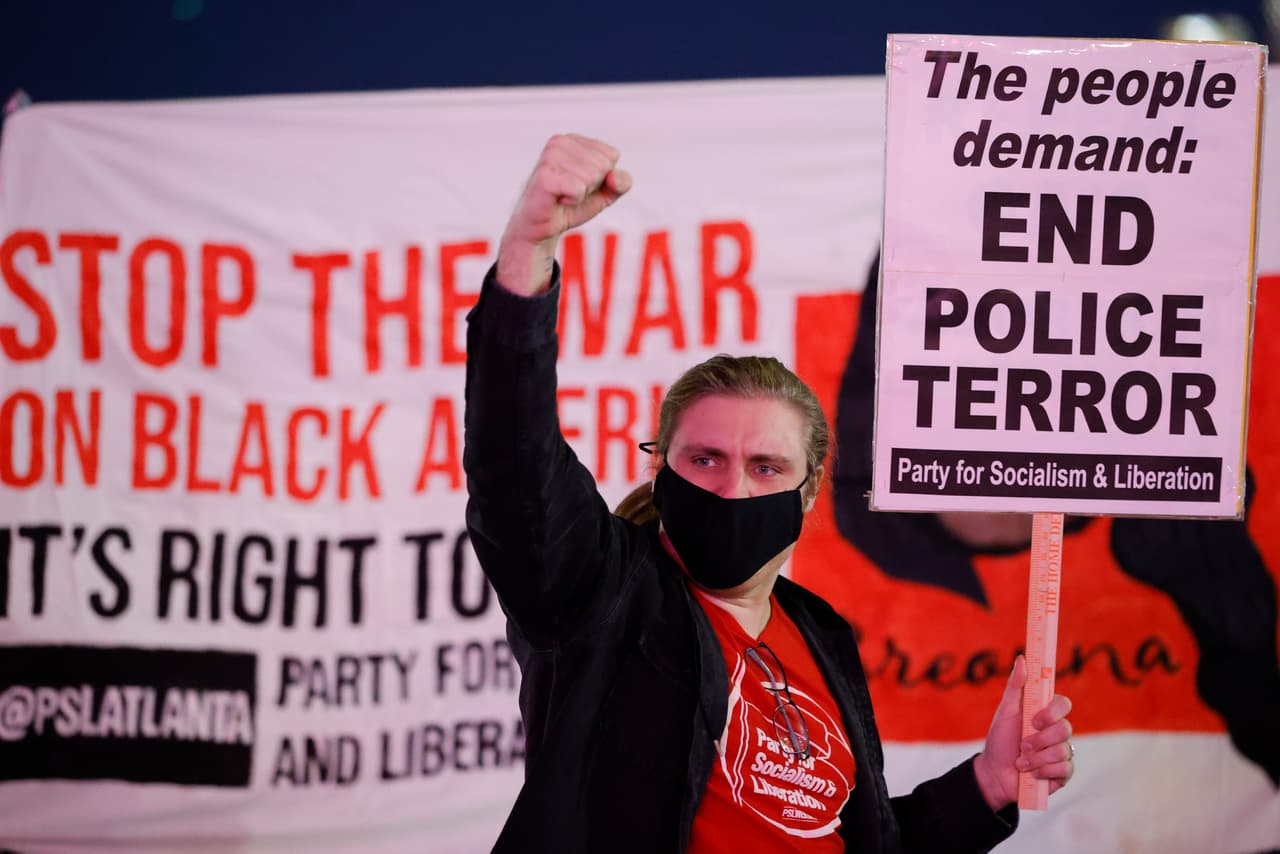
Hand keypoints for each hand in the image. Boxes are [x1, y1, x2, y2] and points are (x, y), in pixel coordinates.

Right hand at [496, 133, 631, 295]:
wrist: (542, 229)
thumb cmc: (571, 206)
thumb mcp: (605, 193)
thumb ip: (622, 183)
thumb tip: (613, 177)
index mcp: (574, 140)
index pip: (611, 155)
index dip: (602, 178)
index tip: (582, 185)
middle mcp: (561, 141)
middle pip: (603, 165)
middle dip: (592, 187)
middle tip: (570, 193)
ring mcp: (550, 156)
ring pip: (592, 176)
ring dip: (581, 194)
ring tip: (563, 196)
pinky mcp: (545, 175)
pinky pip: (578, 188)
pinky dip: (573, 201)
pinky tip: (558, 200)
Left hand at [972, 655, 1074, 810]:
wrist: (995, 774)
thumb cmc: (1000, 740)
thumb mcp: (1005, 711)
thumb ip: (1016, 686)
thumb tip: (1022, 658)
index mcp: (1045, 714)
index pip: (1063, 704)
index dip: (1052, 712)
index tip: (1035, 720)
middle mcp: (1057, 732)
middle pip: (1066, 729)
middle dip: (1040, 740)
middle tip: (1022, 745)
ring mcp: (1062, 752)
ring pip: (1063, 750)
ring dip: (1037, 758)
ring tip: (1021, 761)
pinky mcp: (1063, 772)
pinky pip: (1065, 769)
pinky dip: (1043, 772)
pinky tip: (1031, 773)